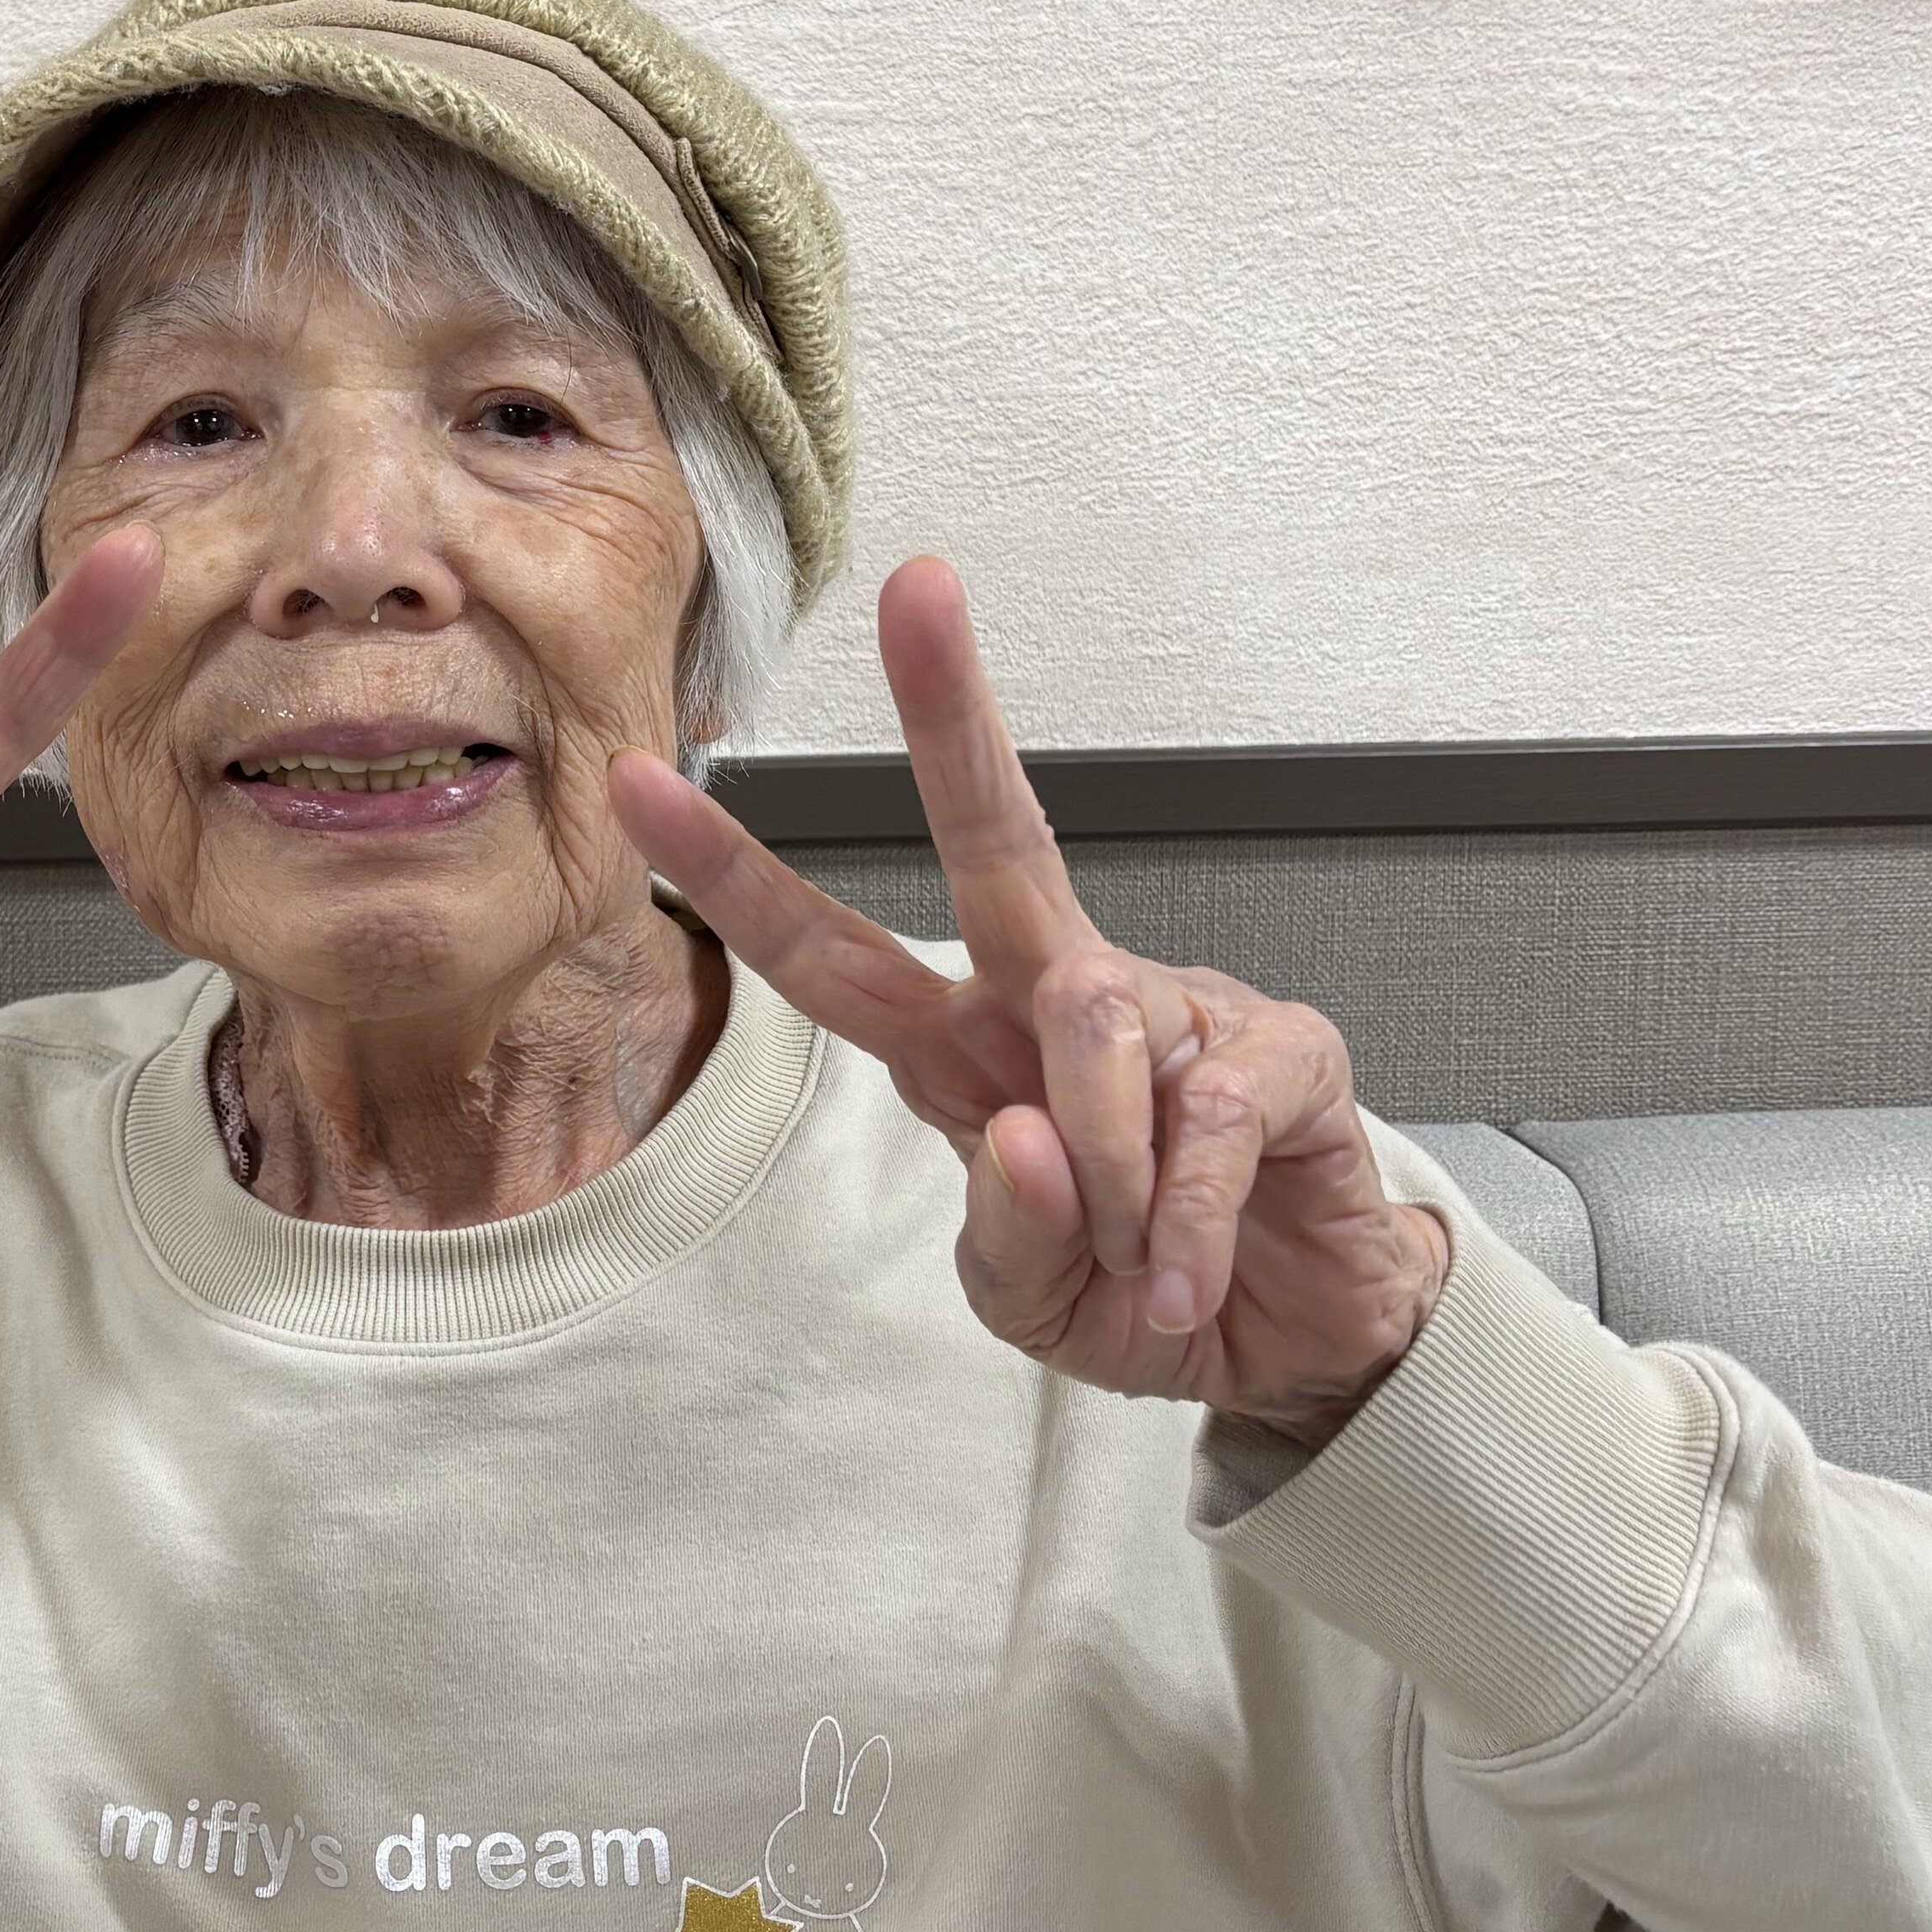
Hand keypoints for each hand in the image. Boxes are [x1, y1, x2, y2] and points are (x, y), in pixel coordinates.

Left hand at [610, 559, 1447, 1444]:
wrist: (1294, 1345)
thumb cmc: (1137, 1296)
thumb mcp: (1032, 1299)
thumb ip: (1006, 1232)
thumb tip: (1018, 1133)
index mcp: (964, 1050)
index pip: (830, 954)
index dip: (737, 874)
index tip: (637, 783)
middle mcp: (1058, 999)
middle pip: (996, 834)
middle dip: (950, 713)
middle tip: (918, 586)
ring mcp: (1180, 1009)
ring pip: (1093, 1026)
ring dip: (1103, 1174)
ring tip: (1137, 1267)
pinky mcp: (1285, 1049)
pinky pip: (1209, 1118)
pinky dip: (1188, 1224)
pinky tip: (1187, 1276)